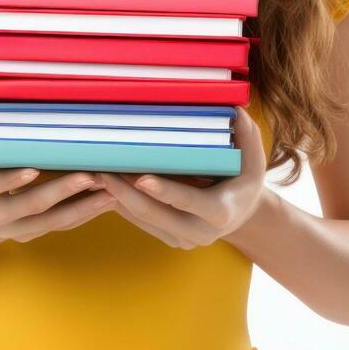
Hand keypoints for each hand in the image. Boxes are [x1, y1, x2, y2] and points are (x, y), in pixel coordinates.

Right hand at [0, 98, 116, 243]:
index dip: (12, 180)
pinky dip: (85, 214)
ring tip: (109, 190)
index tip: (34, 170)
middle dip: (62, 192)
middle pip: (30, 207)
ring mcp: (13, 230)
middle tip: (90, 176)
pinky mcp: (31, 235)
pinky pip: (61, 227)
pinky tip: (106, 200)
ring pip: (51, 222)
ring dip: (82, 207)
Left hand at [95, 106, 269, 248]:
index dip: (165, 191)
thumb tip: (235, 110)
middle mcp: (200, 232)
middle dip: (126, 193)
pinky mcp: (169, 239)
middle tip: (103, 171)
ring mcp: (183, 239)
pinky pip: (140, 222)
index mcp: (221, 212)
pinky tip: (104, 185)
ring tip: (96, 174)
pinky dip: (121, 204)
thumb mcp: (253, 160)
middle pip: (156, 214)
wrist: (242, 215)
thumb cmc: (244, 179)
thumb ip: (246, 136)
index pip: (189, 201)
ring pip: (143, 219)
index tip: (142, 178)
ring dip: (117, 198)